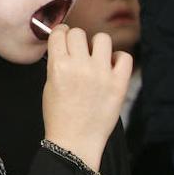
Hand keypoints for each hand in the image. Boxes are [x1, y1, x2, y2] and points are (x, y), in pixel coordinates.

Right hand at [42, 26, 131, 170]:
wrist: (75, 141)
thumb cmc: (59, 116)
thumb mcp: (49, 86)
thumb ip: (57, 63)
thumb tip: (65, 47)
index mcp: (58, 66)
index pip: (60, 33)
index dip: (61, 34)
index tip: (63, 38)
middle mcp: (80, 66)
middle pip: (79, 33)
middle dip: (76, 40)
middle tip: (78, 52)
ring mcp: (101, 74)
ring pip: (102, 39)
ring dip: (97, 46)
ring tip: (96, 58)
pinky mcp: (119, 83)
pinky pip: (124, 57)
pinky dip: (118, 59)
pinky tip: (111, 68)